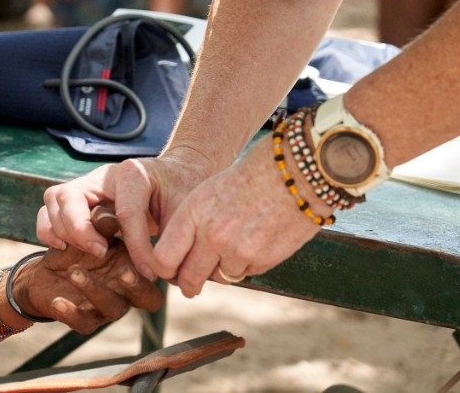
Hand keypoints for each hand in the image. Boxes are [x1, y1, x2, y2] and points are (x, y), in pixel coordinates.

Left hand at [15, 218, 164, 334]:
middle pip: (147, 298)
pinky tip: (58, 301)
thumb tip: (111, 218)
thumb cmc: (80, 243)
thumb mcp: (90, 227)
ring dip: (94, 289)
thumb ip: (102, 222)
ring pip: (111, 308)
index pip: (158, 272)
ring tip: (74, 271)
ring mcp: (107, 307)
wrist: (51, 264)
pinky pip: (82, 323)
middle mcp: (128, 291)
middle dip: (137, 286)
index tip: (142, 250)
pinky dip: (70, 313)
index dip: (155, 265)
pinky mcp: (84, 319)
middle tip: (124, 271)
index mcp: (136, 266)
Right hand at [36, 151, 214, 280]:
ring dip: (65, 232)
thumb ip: (175, 237)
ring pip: (55, 202)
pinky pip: (47, 210)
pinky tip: (65, 248)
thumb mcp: (185, 212)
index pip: (125, 212)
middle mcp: (102, 175)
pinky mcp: (74, 197)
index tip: (151, 272)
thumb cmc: (180, 194)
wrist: (174, 176)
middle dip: (82, 232)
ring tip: (91, 252)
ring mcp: (85, 183)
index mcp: (133, 174)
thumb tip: (164, 271)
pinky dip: (49, 230)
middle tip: (102, 254)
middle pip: (72, 198)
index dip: (136, 247)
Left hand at [150, 135, 324, 297]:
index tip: (169, 270)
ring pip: (219, 278)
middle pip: (188, 277)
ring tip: (231, 250)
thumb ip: (193, 224)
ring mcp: (238, 250)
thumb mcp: (209, 192)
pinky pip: (246, 273)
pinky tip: (255, 243)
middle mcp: (212, 235)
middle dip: (187, 284)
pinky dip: (246, 265)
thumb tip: (181, 256)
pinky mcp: (264, 260)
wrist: (295, 172)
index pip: (164, 258)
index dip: (164, 268)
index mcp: (193, 212)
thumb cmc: (249, 177)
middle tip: (188, 287)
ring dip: (221, 270)